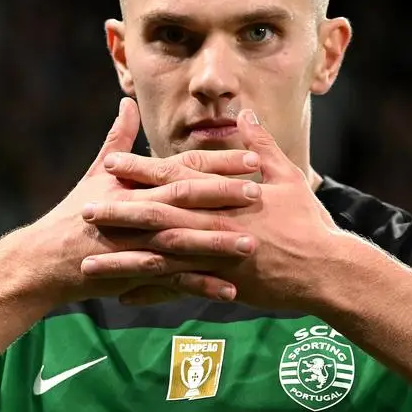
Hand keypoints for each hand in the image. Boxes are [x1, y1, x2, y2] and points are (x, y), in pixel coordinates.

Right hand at [27, 99, 261, 304]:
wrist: (47, 259)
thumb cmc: (74, 214)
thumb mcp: (95, 174)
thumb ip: (117, 139)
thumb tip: (127, 103)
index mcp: (136, 185)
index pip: (183, 167)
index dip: (218, 163)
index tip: (252, 158)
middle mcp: (138, 210)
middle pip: (186, 198)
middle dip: (224, 196)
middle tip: (259, 192)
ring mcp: (137, 243)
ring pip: (184, 241)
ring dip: (218, 244)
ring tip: (252, 244)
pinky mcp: (135, 273)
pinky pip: (173, 281)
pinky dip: (200, 285)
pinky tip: (230, 290)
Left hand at [79, 110, 341, 309]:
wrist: (326, 269)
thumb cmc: (309, 223)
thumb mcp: (289, 176)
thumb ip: (262, 146)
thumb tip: (246, 114)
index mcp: (225, 195)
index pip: (175, 177)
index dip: (141, 170)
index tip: (111, 162)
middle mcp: (214, 223)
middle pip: (158, 214)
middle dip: (119, 211)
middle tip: (85, 207)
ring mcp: (216, 255)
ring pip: (160, 255)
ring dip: (124, 258)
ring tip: (89, 261)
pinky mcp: (221, 283)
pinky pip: (178, 289)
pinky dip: (151, 292)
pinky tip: (123, 297)